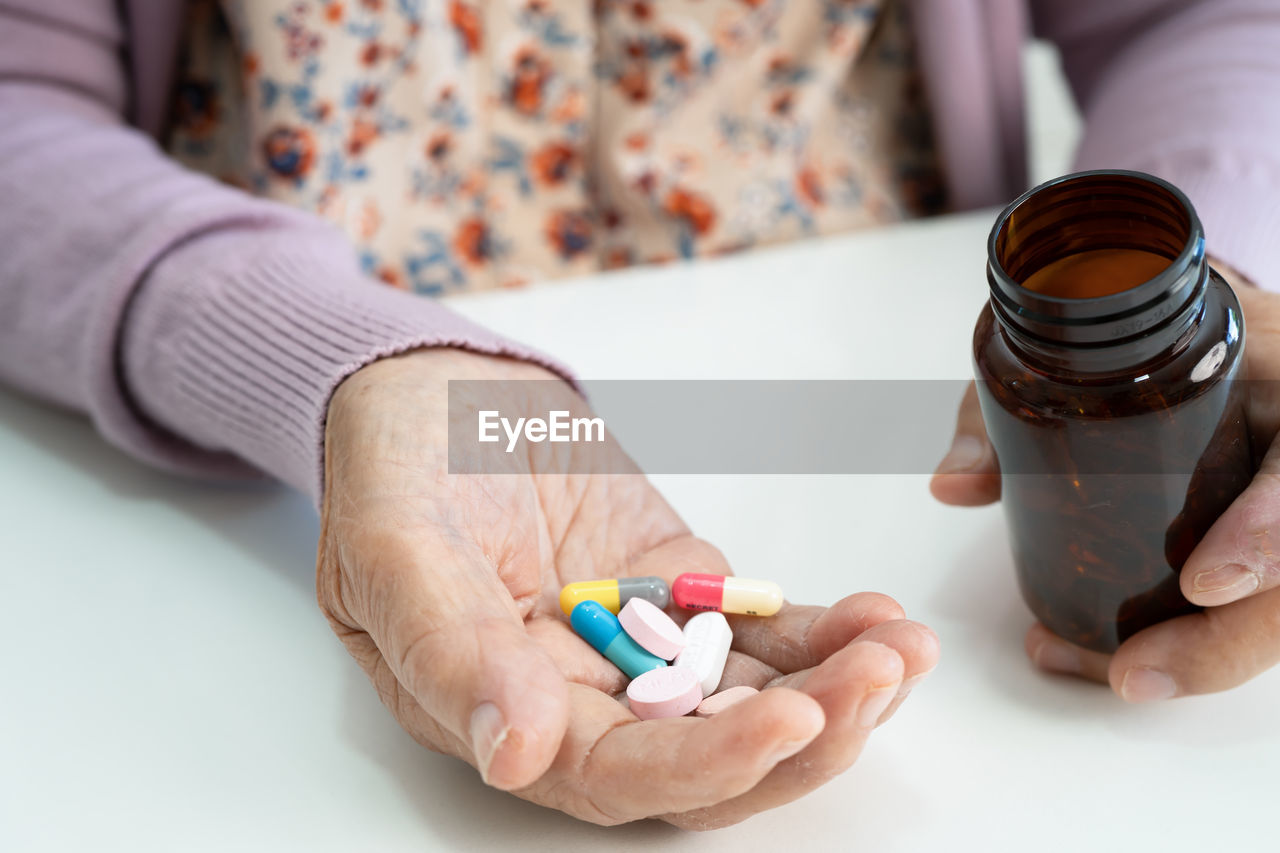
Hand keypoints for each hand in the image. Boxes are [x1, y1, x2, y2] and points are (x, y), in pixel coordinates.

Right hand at [317, 348, 938, 826]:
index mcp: (501, 713)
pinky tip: (875, 618)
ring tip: (901, 647)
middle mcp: (577, 699)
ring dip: (835, 687)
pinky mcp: (679, 591)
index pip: (615, 775)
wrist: (429, 389)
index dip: (707, 765)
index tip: (789, 720)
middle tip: (878, 679)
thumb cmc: (391, 462)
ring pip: (748, 700)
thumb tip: (513, 754)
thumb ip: (446, 646)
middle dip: (805, 734)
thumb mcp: (393, 544)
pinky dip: (820, 634)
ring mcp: (637, 645)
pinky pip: (757, 631)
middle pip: (707, 758)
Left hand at [931, 270, 1279, 700]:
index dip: (1270, 532)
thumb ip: (1003, 410)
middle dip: (1225, 641)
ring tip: (1110, 676)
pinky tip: (1109, 663)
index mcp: (1278, 385)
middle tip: (1133, 674)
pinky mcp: (1262, 549)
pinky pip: (1245, 613)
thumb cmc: (1133, 339)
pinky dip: (1185, 650)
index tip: (1202, 583)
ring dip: (1198, 660)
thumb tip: (954, 484)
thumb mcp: (1068, 351)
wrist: (1180, 335)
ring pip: (1275, 609)